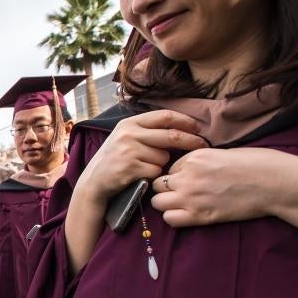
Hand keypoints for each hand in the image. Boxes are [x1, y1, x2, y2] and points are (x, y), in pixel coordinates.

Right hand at [74, 110, 207, 204]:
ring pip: (163, 156)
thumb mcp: (126, 137)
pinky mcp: (130, 168)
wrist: (94, 181)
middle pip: (171, 135)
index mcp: (130, 123)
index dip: (185, 121)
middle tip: (203, 145)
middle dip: (191, 141)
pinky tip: (140, 175)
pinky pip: (155, 171)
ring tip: (146, 166)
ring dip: (162, 164)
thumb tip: (182, 127)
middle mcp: (129, 134)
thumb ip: (148, 130)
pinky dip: (153, 175)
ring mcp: (129, 151)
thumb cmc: (115, 159)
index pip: (165, 116)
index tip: (198, 128)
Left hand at [150, 147, 286, 226]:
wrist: (272, 183)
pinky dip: (175, 218)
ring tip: (182, 204)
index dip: (177, 175)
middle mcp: (187, 177)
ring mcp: (191, 197)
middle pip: (157, 185)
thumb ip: (198, 162)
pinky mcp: (199, 216)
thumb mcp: (220, 154)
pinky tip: (187, 214)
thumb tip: (184, 171)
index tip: (190, 180)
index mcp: (193, 158)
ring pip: (158, 203)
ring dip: (167, 204)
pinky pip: (170, 219)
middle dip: (166, 189)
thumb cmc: (253, 165)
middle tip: (181, 193)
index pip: (169, 169)